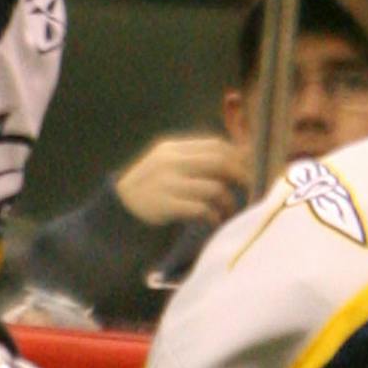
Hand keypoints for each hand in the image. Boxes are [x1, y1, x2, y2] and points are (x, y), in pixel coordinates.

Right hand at [113, 133, 248, 230]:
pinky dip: (214, 216)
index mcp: (172, 149)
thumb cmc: (150, 191)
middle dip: (241, 177)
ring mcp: (167, 183)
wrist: (118, 211)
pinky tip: (214, 222)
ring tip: (228, 212)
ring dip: (228, 203)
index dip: (238, 157)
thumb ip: (193, 162)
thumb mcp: (166, 167)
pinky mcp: (166, 205)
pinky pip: (202, 209)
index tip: (248, 170)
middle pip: (220, 163)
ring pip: (215, 188)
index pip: (215, 145)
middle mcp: (170, 162)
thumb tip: (236, 160)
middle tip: (249, 190)